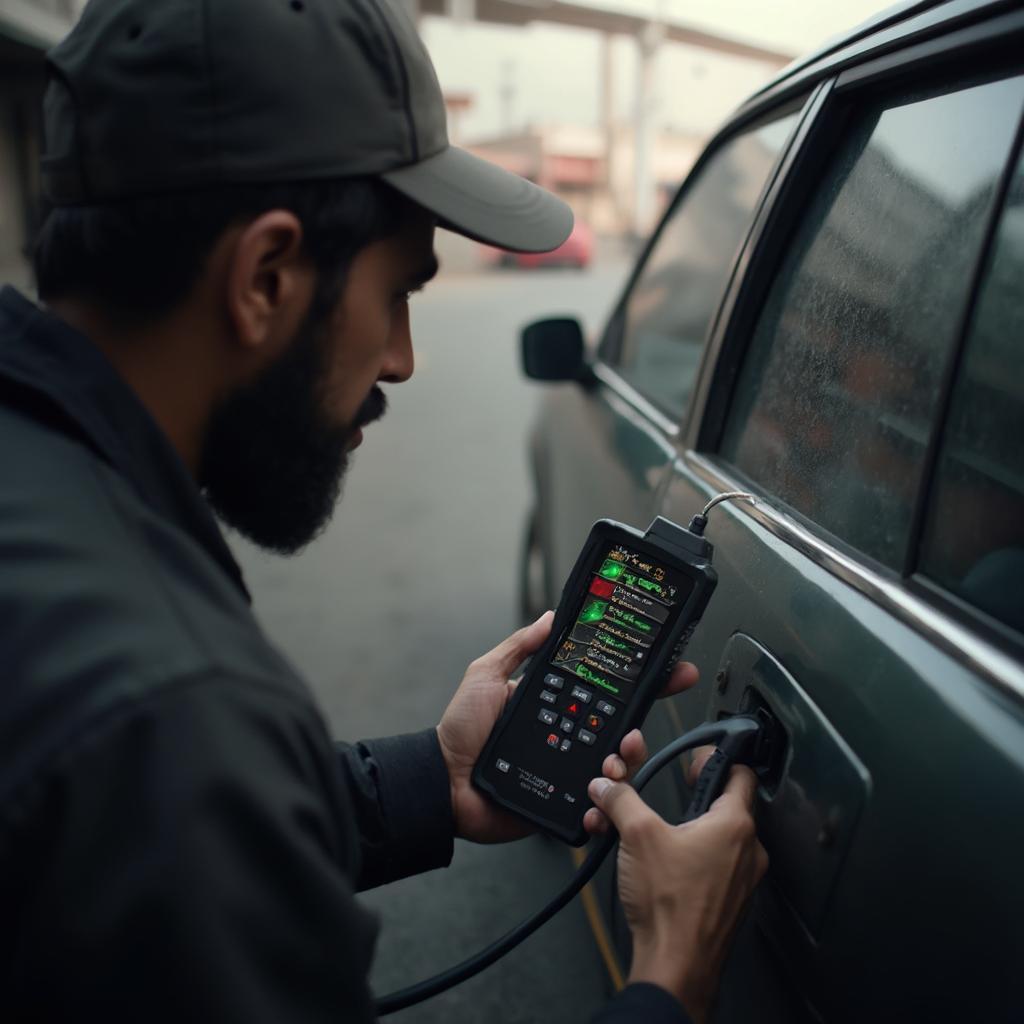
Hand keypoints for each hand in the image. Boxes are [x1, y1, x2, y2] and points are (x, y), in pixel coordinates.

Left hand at [437, 612, 701, 843]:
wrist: (442, 781)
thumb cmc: (461, 730)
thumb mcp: (486, 676)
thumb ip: (517, 647)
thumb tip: (550, 618)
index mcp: (558, 708)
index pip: (607, 693)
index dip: (642, 683)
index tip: (671, 672)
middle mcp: (570, 739)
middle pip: (621, 734)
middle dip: (637, 734)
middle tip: (632, 733)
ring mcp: (570, 773)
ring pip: (616, 772)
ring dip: (624, 767)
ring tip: (611, 763)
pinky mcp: (564, 805)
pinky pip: (596, 809)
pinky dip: (605, 810)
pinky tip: (600, 803)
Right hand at [588, 750, 767, 1023]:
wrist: (676, 965)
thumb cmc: (669, 904)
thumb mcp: (638, 835)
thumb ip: (621, 799)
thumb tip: (607, 785)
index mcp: (734, 825)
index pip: (739, 773)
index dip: (714, 759)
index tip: (693, 760)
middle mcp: (747, 850)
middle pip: (721, 805)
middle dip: (686, 795)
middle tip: (666, 793)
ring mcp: (740, 879)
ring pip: (711, 837)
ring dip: (679, 828)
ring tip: (647, 832)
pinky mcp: (726, 901)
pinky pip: (709, 865)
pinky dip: (684, 856)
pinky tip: (654, 863)